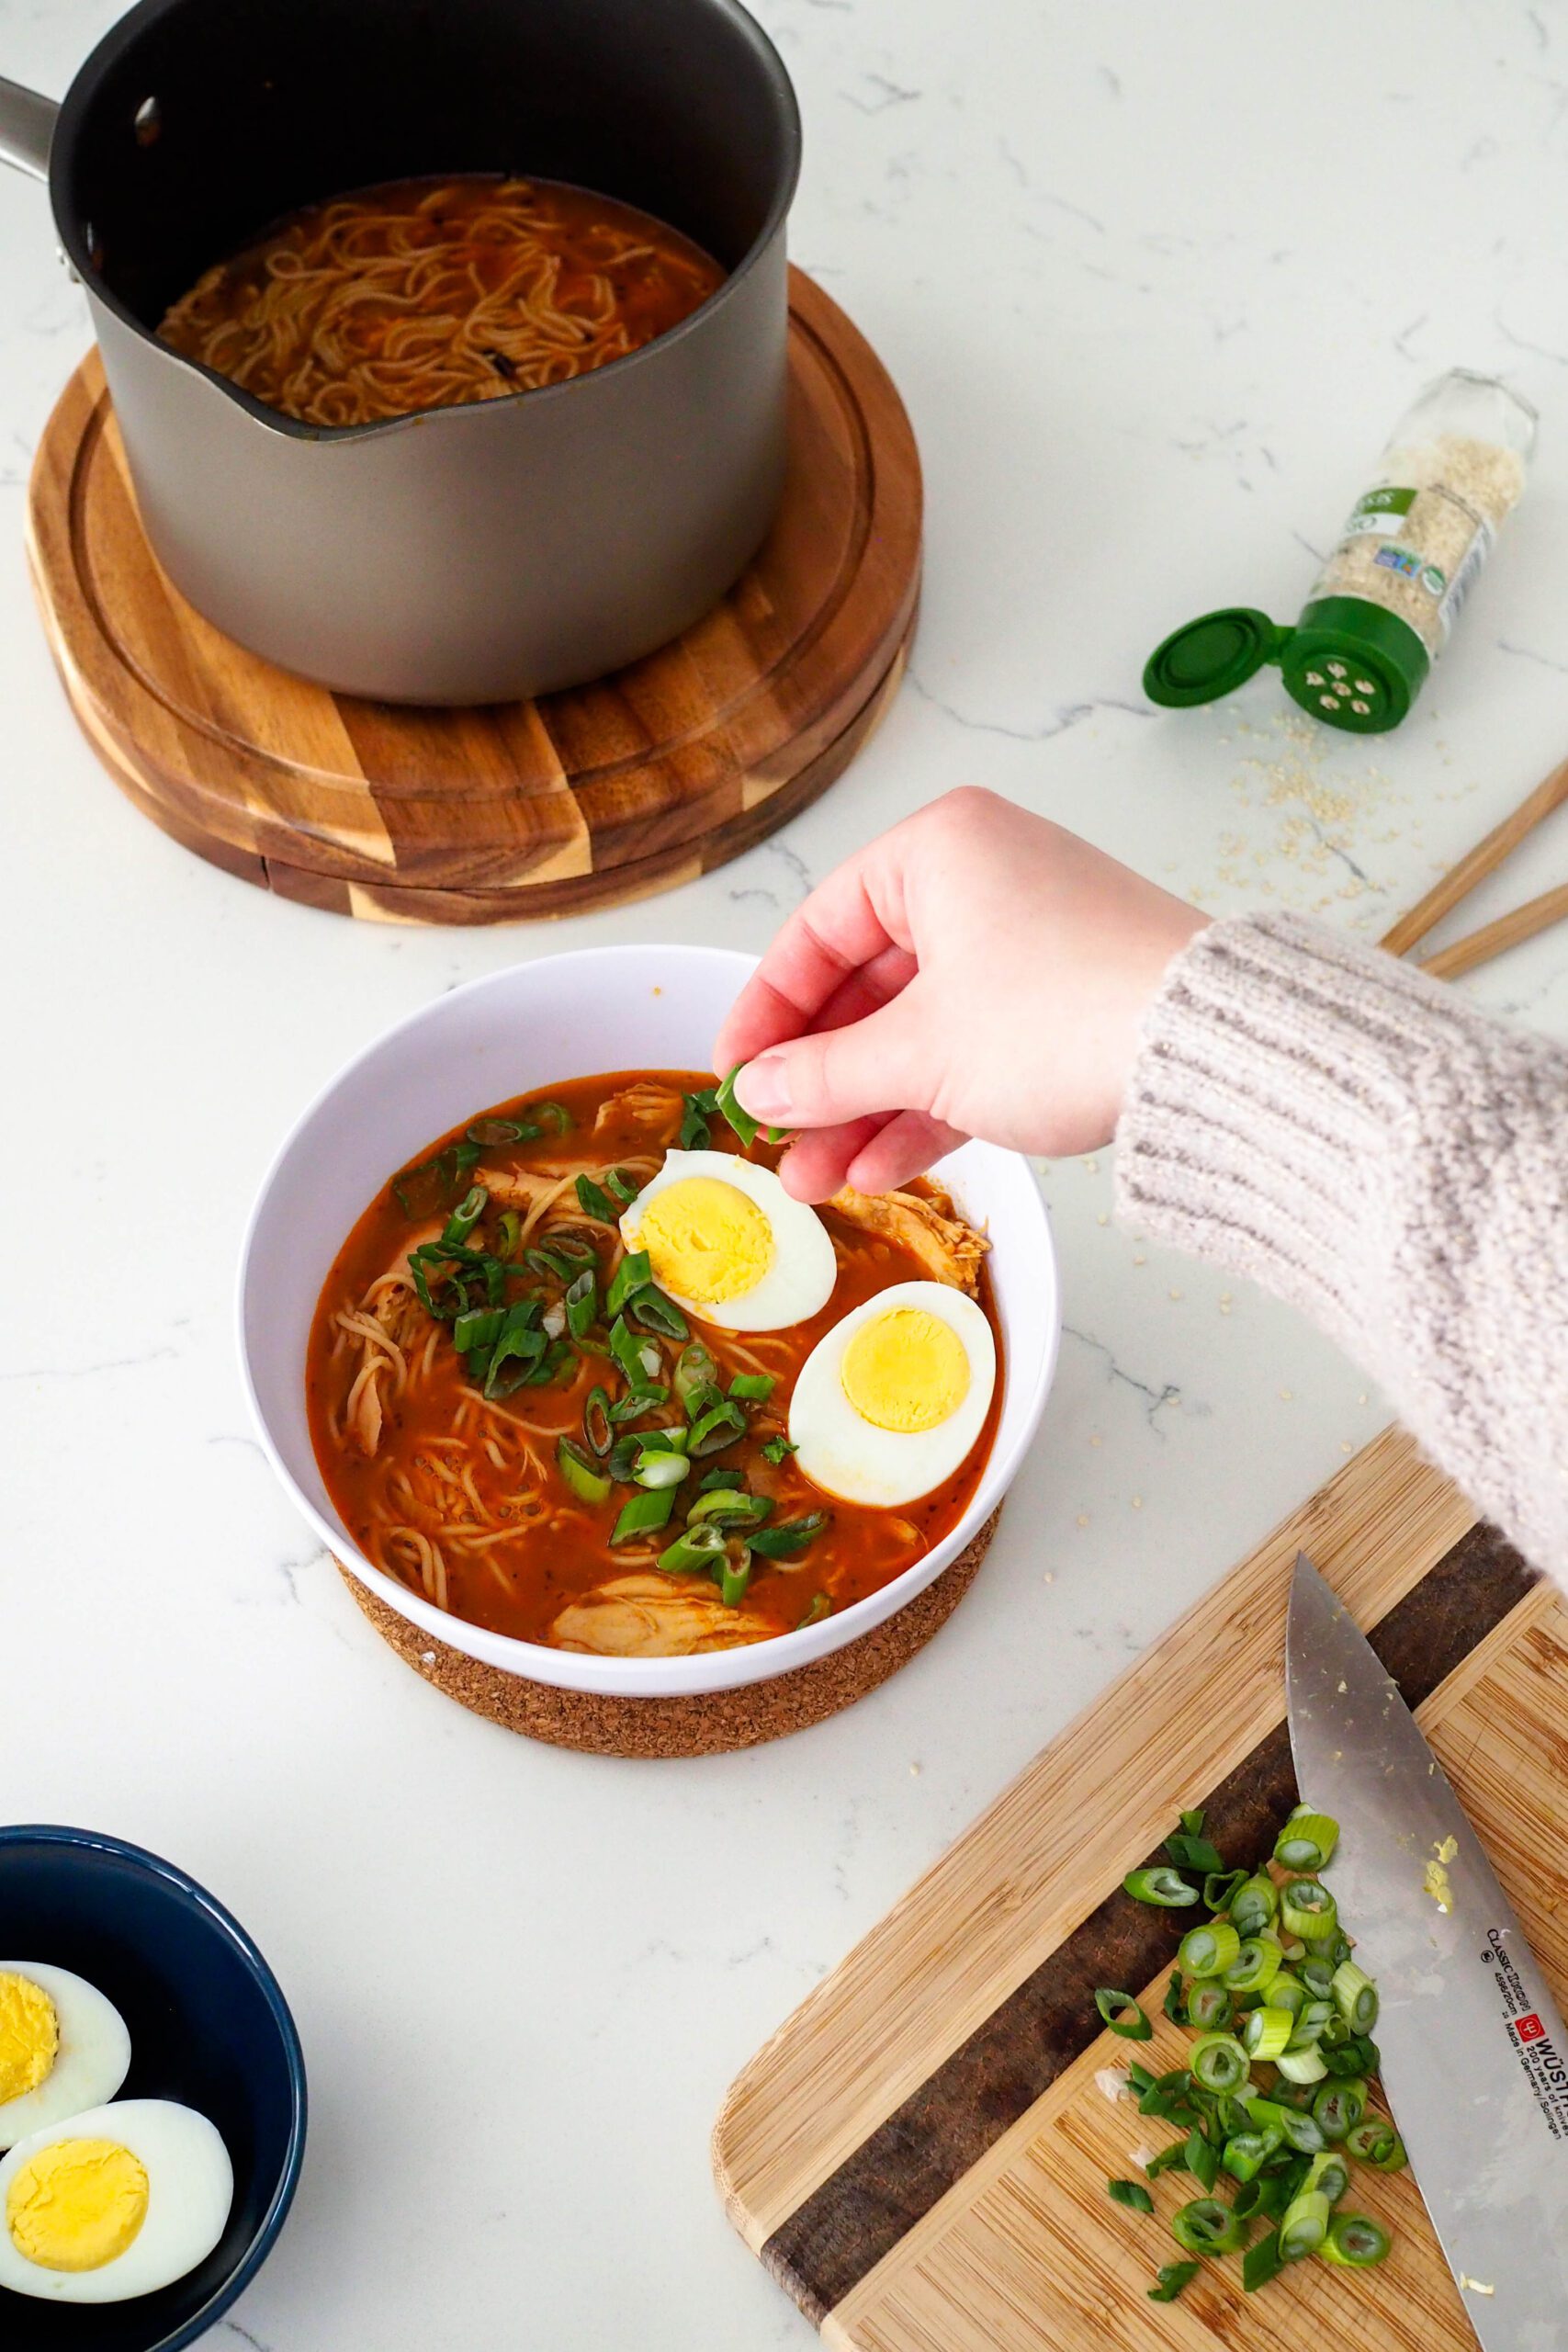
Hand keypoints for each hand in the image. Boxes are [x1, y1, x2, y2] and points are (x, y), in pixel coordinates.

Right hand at [713, 787, 1207, 1199]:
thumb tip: (762, 1089)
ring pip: (919, 1030)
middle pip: (868, 986)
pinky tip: (876, 1168)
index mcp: (939, 850)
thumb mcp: (918, 1052)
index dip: (766, 1011)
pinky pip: (971, 1053)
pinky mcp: (1064, 1004)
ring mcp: (1029, 944)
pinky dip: (926, 1106)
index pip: (818, 929)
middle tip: (773, 1140)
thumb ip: (825, 1073)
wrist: (1211, 1055)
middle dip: (819, 1079)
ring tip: (814, 1180)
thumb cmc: (1062, 1016)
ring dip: (864, 1108)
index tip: (733, 1074)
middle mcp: (984, 880)